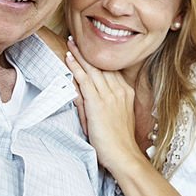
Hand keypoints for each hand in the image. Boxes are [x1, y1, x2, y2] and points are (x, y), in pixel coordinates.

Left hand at [64, 37, 141, 171]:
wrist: (124, 155)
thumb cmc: (118, 142)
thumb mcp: (113, 118)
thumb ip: (100, 103)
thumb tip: (85, 91)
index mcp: (126, 93)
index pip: (110, 71)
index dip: (99, 59)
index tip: (90, 50)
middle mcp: (120, 91)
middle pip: (102, 66)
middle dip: (88, 52)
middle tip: (77, 39)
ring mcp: (110, 96)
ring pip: (92, 69)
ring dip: (80, 55)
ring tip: (70, 43)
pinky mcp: (98, 103)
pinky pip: (85, 80)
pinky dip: (76, 67)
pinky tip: (70, 58)